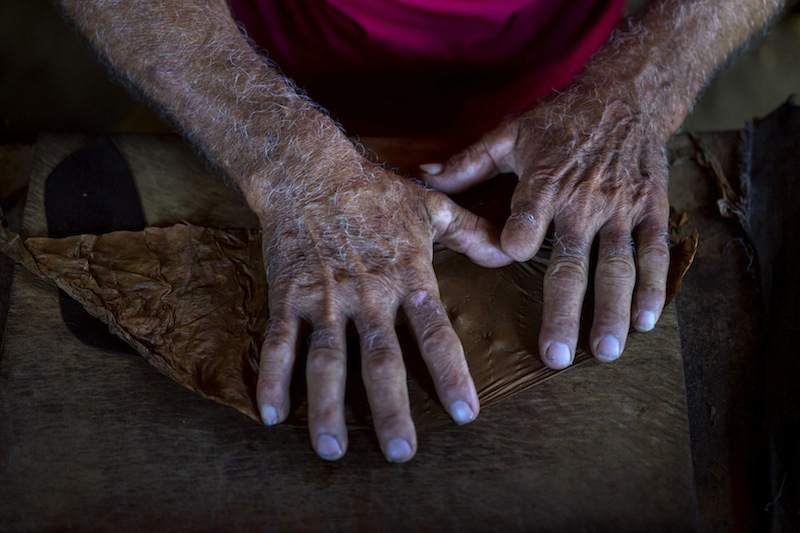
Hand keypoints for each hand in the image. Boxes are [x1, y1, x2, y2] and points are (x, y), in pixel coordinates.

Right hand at [253, 155, 510, 461]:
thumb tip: (509, 254)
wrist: (310, 170)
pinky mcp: (287, 295)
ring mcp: (324, 297)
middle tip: (401, 452)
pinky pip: (279, 342)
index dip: (451, 374)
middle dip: (391, 409)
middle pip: (380, 360)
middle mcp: (367, 294)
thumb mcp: (430, 207)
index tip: (465, 414)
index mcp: (407, 277)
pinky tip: (273, 415)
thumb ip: (471, 234)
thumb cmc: (374, 191)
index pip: (434, 334)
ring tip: (332, 450)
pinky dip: (274, 377)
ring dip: (327, 408)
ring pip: (326, 360)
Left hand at [422, 83, 670, 369]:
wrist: (626, 96)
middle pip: (571, 261)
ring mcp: (621, 208)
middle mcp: (583, 201)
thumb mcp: (511, 135)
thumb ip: (469, 162)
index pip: (526, 220)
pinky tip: (645, 321)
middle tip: (556, 356)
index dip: (517, 240)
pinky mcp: (650, 208)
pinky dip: (651, 286)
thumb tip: (425, 177)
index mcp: (545, 183)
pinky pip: (652, 251)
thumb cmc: (560, 122)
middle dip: (564, 311)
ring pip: (616, 265)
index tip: (510, 255)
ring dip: (611, 310)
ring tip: (604, 351)